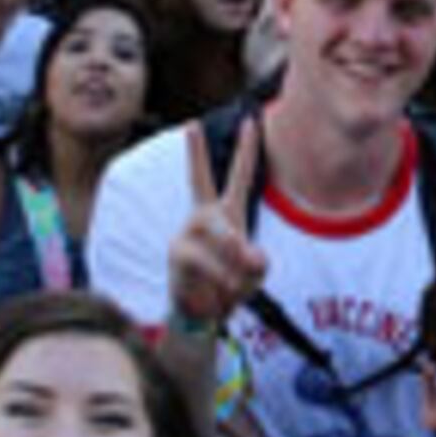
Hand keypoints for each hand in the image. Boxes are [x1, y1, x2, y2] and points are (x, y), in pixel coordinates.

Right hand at [166, 119, 272, 330]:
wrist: (203, 315)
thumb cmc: (230, 287)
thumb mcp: (255, 274)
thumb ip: (257, 262)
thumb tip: (240, 250)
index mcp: (227, 215)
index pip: (239, 177)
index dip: (247, 150)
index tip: (250, 121)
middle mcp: (204, 217)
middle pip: (199, 181)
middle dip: (194, 153)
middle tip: (189, 124)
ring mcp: (187, 233)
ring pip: (223, 237)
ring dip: (236, 266)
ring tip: (233, 285)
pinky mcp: (178, 253)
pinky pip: (210, 262)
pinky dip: (223, 280)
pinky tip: (221, 292)